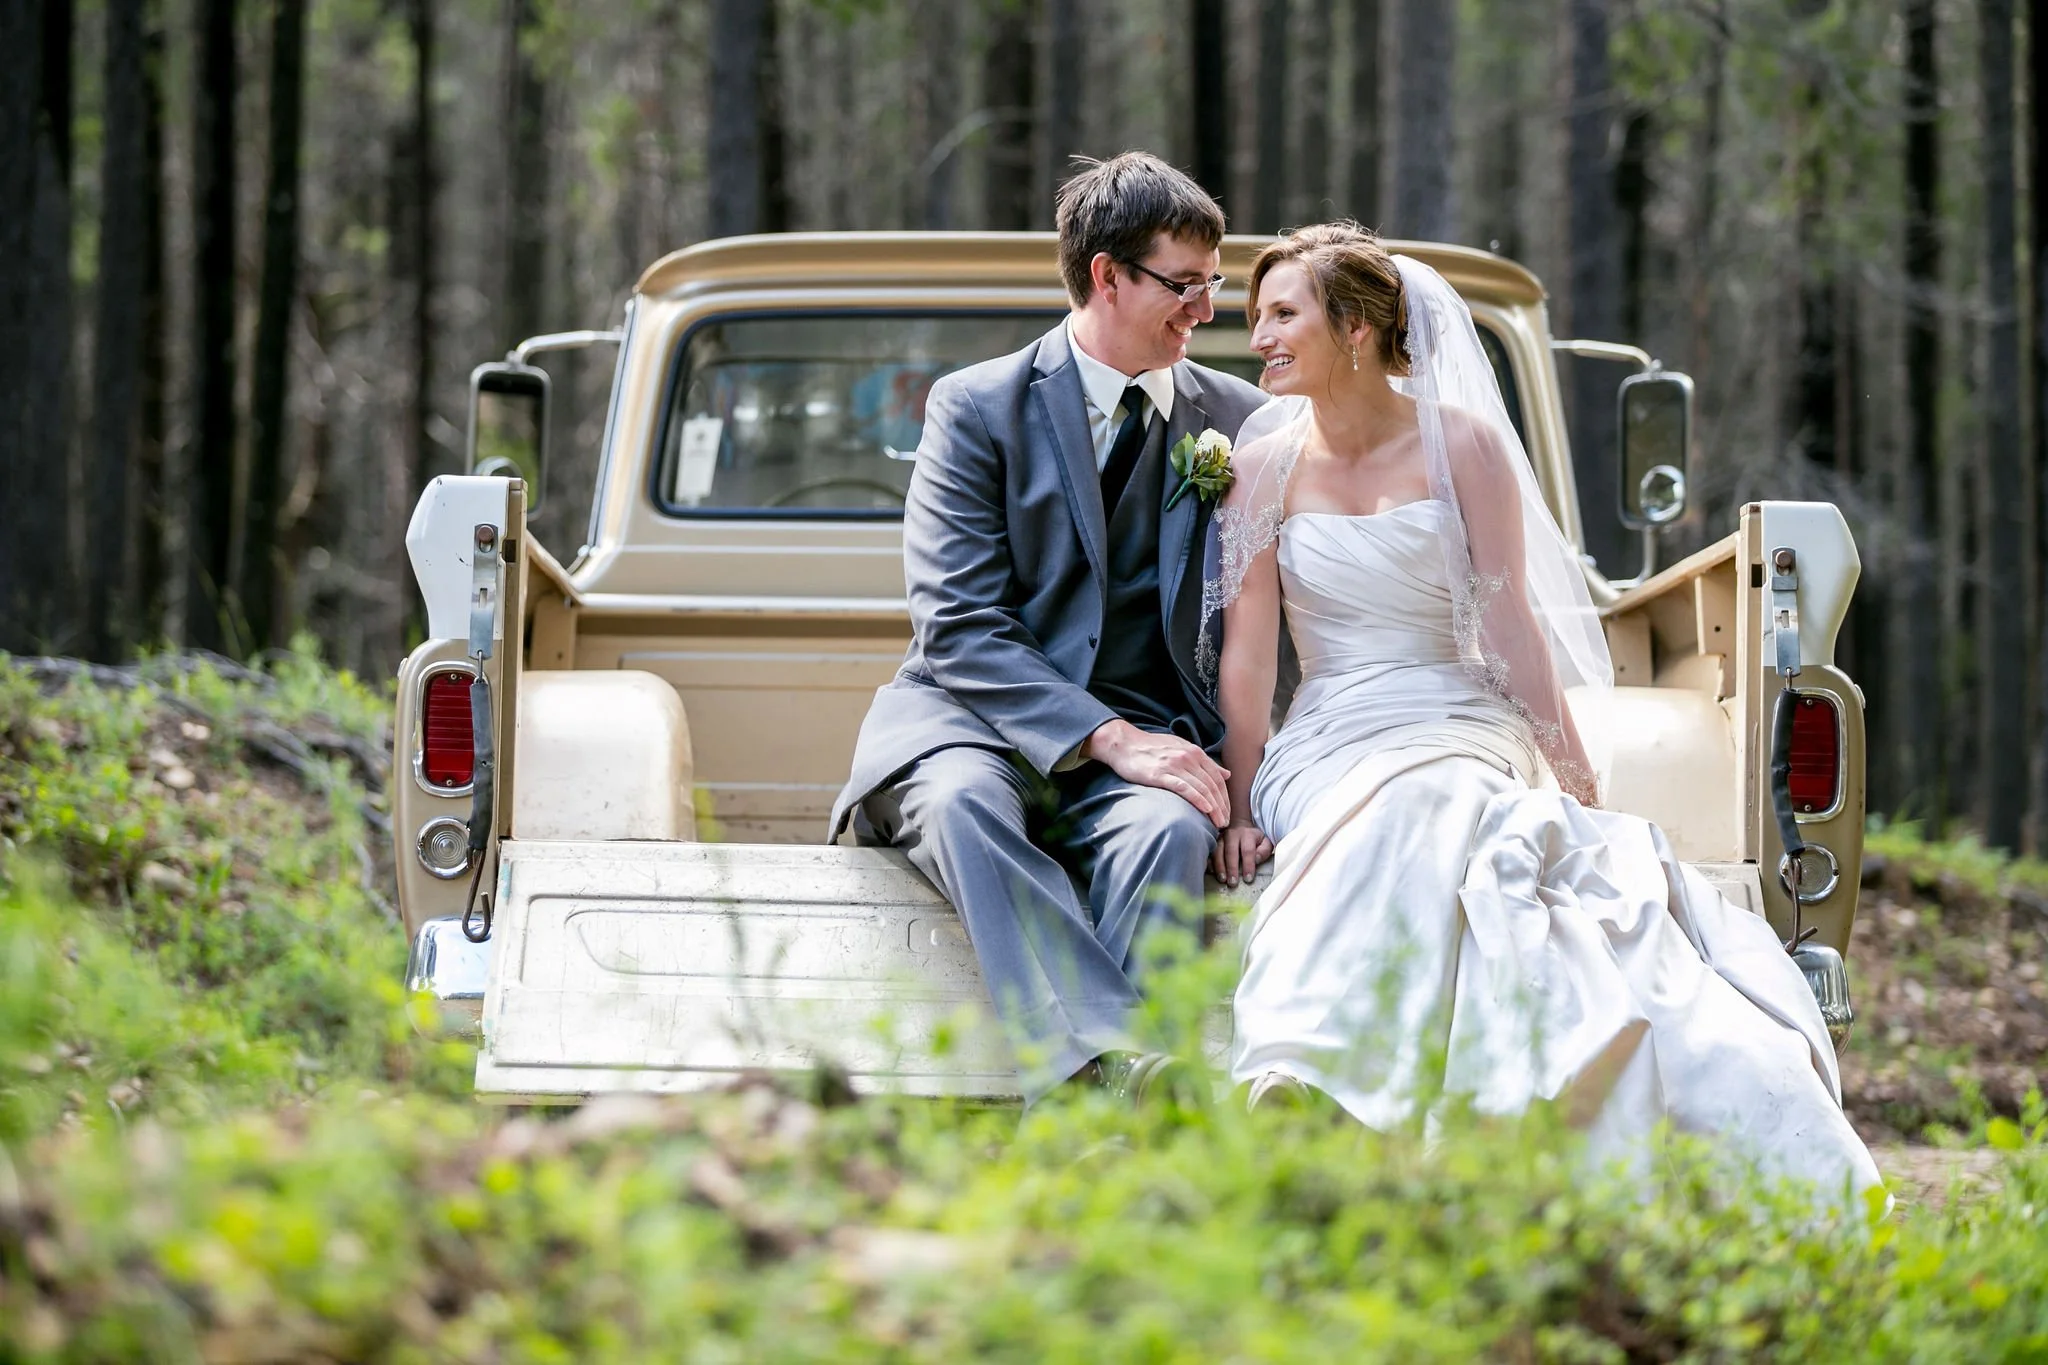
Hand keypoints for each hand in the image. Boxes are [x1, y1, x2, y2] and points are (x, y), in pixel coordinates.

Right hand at [1082, 719, 1231, 826]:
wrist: (1125, 744)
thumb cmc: (1152, 748)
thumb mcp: (1181, 748)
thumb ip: (1204, 762)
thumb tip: (1226, 773)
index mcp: (1195, 752)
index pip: (1217, 778)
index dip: (1225, 797)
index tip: (1227, 812)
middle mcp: (1188, 757)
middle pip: (1212, 785)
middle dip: (1222, 806)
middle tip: (1225, 822)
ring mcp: (1175, 765)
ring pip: (1202, 788)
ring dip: (1214, 807)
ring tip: (1218, 823)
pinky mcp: (1161, 774)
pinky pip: (1184, 788)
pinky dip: (1198, 799)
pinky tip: (1206, 810)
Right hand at [1211, 822, 1272, 886]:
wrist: (1239, 824)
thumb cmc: (1253, 837)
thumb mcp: (1265, 841)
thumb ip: (1264, 850)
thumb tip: (1257, 859)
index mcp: (1247, 834)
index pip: (1248, 851)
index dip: (1248, 865)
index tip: (1248, 879)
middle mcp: (1232, 835)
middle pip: (1231, 852)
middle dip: (1231, 868)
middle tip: (1233, 882)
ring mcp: (1220, 838)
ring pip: (1217, 852)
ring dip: (1219, 866)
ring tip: (1222, 879)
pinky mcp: (1213, 841)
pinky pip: (1209, 852)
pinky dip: (1209, 862)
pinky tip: (1211, 872)